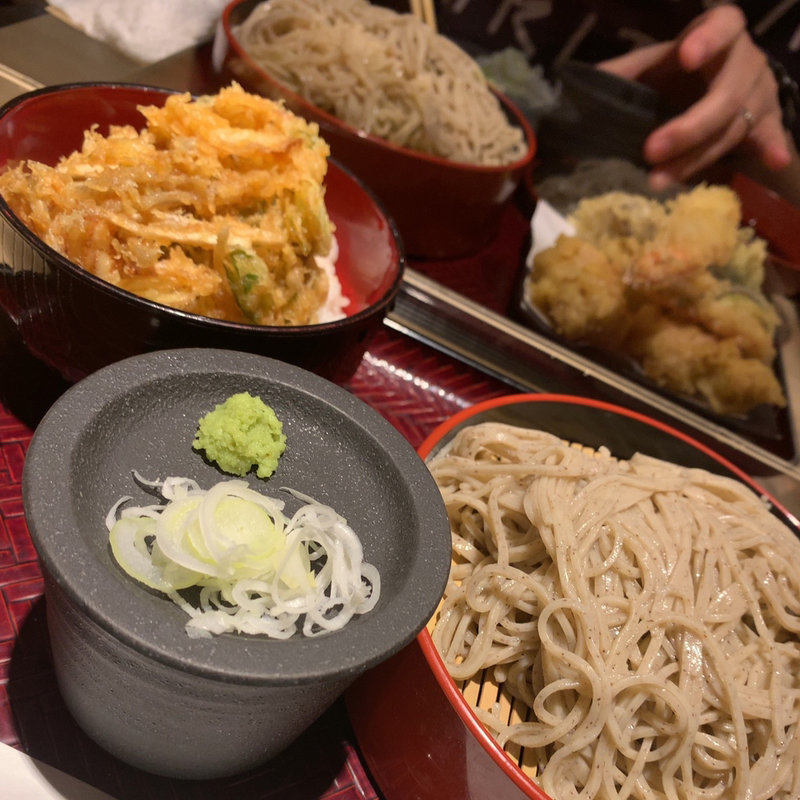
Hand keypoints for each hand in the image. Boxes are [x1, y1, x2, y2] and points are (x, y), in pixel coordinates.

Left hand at [598, 5, 791, 188]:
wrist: (714, 82)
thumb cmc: (675, 72)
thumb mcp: (650, 67)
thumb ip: (621, 74)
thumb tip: (576, 91)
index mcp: (720, 33)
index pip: (723, 25)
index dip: (707, 40)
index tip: (684, 56)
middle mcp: (746, 61)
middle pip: (724, 95)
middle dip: (686, 128)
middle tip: (651, 150)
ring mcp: (761, 91)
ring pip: (732, 128)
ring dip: (695, 159)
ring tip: (659, 182)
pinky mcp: (768, 119)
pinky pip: (771, 135)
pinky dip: (772, 148)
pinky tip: (774, 162)